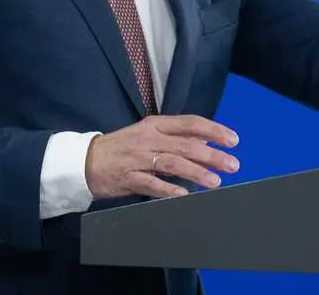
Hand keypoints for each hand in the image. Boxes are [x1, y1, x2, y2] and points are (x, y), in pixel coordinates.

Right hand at [85, 115, 239, 199]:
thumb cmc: (123, 147)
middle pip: (185, 145)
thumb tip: (207, 138)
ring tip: (215, 182)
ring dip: (195, 172)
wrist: (86, 161)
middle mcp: (149, 139)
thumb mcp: (149, 134)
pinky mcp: (128, 178)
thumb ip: (177, 136)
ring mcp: (138, 158)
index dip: (213, 130)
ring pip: (171, 163)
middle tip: (232, 164)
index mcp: (155, 124)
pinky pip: (150, 184)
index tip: (233, 139)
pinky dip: (167, 190)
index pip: (189, 123)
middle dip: (211, 155)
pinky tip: (183, 196)